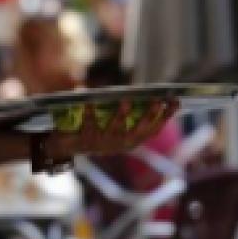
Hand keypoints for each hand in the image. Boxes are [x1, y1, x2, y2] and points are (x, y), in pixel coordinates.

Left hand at [48, 99, 173, 161]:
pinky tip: (89, 102)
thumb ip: (124, 110)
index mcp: (129, 141)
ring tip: (126, 101)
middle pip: (139, 133)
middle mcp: (118, 145)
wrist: (61, 147)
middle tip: (159, 101)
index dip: (165, 117)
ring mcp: (102, 145)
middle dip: (150, 117)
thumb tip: (138, 91)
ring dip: (122, 117)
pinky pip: (88, 127)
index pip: (152, 130)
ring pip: (116, 132)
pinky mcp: (84, 142)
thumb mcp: (110, 123)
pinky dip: (88, 115)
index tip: (176, 101)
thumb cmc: (91, 130)